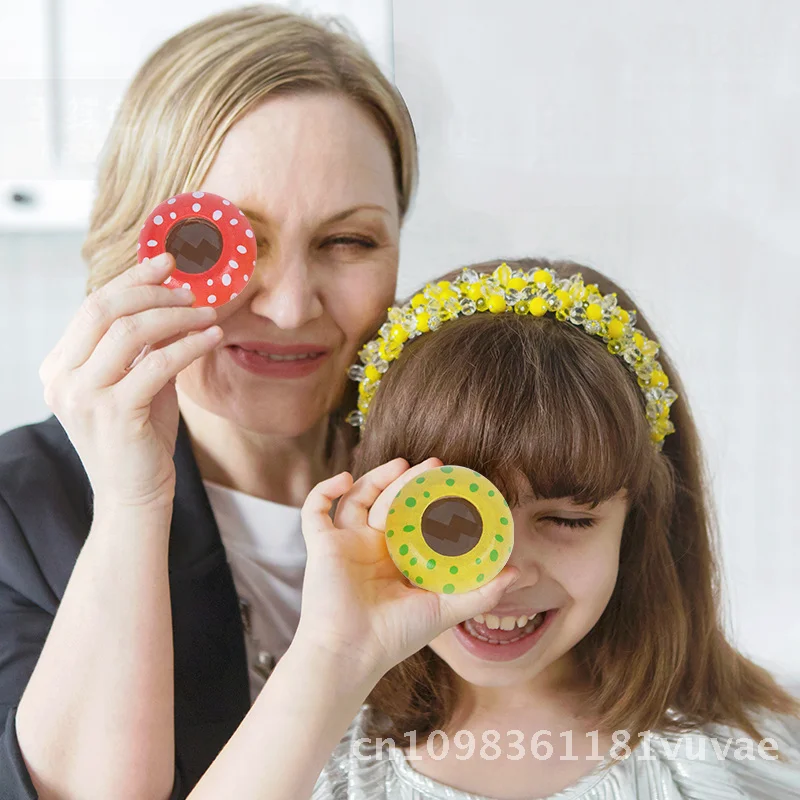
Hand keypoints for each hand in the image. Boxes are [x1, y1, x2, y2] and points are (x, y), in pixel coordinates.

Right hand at [39, 253, 221, 508]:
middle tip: (191, 290)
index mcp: (60, 366)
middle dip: (153, 291)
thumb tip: (174, 301)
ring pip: (132, 331)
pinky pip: (158, 363)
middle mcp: (62, 378)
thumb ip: (146, 346)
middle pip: (105, 309)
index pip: (93, 306)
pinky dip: (190, 345)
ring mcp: (83, 396)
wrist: (134, 496)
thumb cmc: (139, 438)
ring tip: (208, 314)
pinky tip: (213, 337)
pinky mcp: (114, 413)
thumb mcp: (138, 382)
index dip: (132, 280)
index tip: (166, 263)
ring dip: (177, 316)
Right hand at [295, 458, 519, 682]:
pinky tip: (345, 478)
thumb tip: (518, 572)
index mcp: (395, 558)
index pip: (409, 516)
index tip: (448, 479)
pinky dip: (325, 490)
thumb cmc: (395, 637)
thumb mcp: (445, 609)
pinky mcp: (321, 546)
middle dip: (406, 480)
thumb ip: (481, 592)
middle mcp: (369, 547)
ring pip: (356, 498)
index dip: (426, 496)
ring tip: (400, 464)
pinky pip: (314, 511)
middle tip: (433, 465)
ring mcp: (344, 544)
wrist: (353, 653)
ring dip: (374, 477)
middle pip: (385, 501)